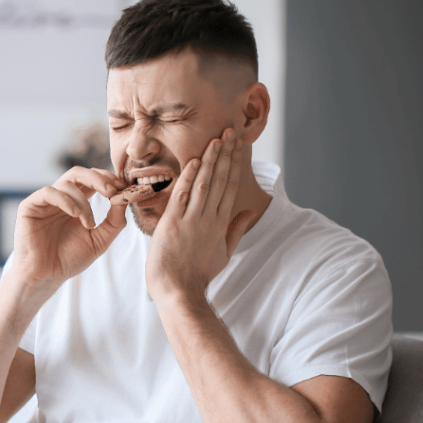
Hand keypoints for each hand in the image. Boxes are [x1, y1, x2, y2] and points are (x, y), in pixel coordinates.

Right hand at [10, 166, 127, 294]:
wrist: (46, 276)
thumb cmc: (69, 260)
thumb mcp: (99, 240)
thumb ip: (114, 221)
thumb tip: (125, 199)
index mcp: (76, 203)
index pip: (92, 180)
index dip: (108, 179)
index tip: (123, 187)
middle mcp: (61, 198)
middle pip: (79, 173)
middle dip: (98, 178)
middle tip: (112, 190)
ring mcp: (45, 201)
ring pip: (67, 183)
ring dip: (83, 202)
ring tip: (89, 224)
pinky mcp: (30, 206)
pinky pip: (49, 192)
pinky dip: (65, 200)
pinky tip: (75, 214)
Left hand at [145, 129, 256, 301]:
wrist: (177, 289)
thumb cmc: (198, 273)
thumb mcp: (223, 252)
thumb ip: (236, 229)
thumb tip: (250, 212)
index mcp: (220, 224)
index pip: (230, 187)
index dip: (234, 164)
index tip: (237, 146)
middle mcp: (208, 219)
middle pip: (220, 181)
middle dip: (225, 155)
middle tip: (229, 132)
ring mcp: (191, 220)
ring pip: (203, 184)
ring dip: (210, 161)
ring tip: (216, 140)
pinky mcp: (172, 224)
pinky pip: (182, 196)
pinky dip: (188, 178)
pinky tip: (193, 160)